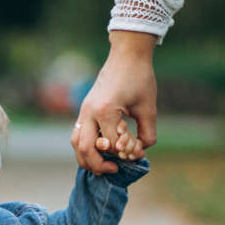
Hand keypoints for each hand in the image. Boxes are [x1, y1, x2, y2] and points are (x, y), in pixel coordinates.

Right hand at [72, 31, 158, 173]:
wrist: (126, 55)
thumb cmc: (139, 78)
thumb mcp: (148, 108)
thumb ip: (147, 133)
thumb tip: (140, 151)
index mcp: (105, 111)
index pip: (112, 145)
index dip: (126, 152)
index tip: (139, 151)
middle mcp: (89, 112)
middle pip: (85, 149)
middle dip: (99, 164)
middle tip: (115, 169)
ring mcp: (83, 111)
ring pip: (76, 143)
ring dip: (87, 158)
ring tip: (104, 165)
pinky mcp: (84, 110)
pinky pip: (77, 134)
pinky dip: (85, 147)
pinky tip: (100, 151)